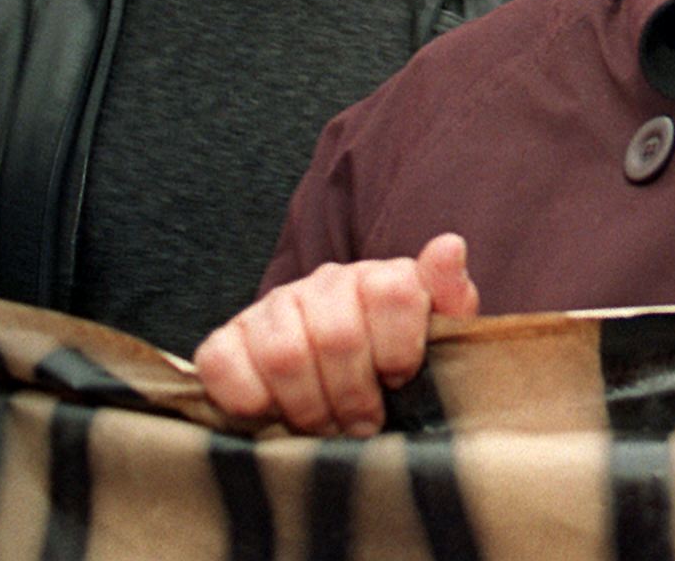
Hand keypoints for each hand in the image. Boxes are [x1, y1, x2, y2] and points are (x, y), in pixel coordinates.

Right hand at [194, 232, 479, 436]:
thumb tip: (450, 246)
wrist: (336, 390)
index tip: (399, 382)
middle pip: (337, 335)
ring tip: (325, 428)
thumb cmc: (395, 365)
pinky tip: (275, 414)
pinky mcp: (225, 341)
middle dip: (354, 396)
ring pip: (285, 354)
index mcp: (378, 277)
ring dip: (309, 407)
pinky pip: (225, 365)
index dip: (399, 351)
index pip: (393, 292)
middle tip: (362, 425)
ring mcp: (271, 308)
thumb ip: (449, 295)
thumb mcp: (438, 336)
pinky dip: (250, 401)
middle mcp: (322, 283)